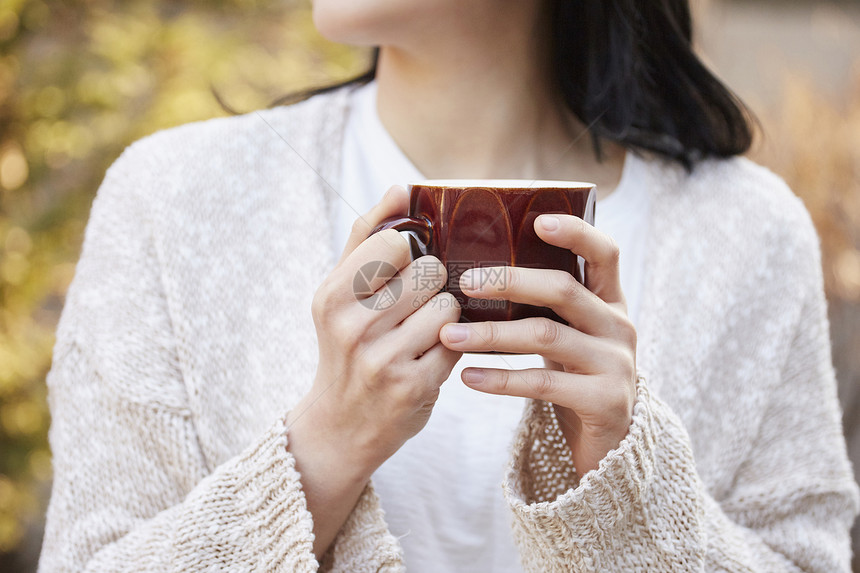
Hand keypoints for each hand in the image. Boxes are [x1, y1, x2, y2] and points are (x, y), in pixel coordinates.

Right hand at [287, 185, 461, 556]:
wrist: (340, 426)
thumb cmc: (345, 345)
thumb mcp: (340, 292)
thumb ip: (368, 236)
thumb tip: (401, 187)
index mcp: (332, 295)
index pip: (396, 243)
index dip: (412, 252)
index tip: (404, 268)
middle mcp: (352, 327)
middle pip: (430, 272)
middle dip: (430, 286)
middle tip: (413, 306)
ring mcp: (383, 360)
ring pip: (449, 306)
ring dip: (444, 318)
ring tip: (421, 333)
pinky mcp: (414, 388)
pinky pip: (458, 344)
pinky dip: (450, 347)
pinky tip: (429, 357)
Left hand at [439, 214, 635, 476]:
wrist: (609, 445)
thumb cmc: (574, 377)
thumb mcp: (568, 335)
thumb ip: (543, 306)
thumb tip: (477, 272)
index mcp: (610, 302)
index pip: (604, 254)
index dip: (576, 233)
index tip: (538, 221)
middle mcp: (618, 326)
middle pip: (563, 289)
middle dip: (510, 282)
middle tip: (465, 282)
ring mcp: (615, 364)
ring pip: (547, 335)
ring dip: (492, 334)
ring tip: (449, 334)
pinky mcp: (604, 401)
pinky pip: (543, 383)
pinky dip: (501, 379)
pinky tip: (468, 377)